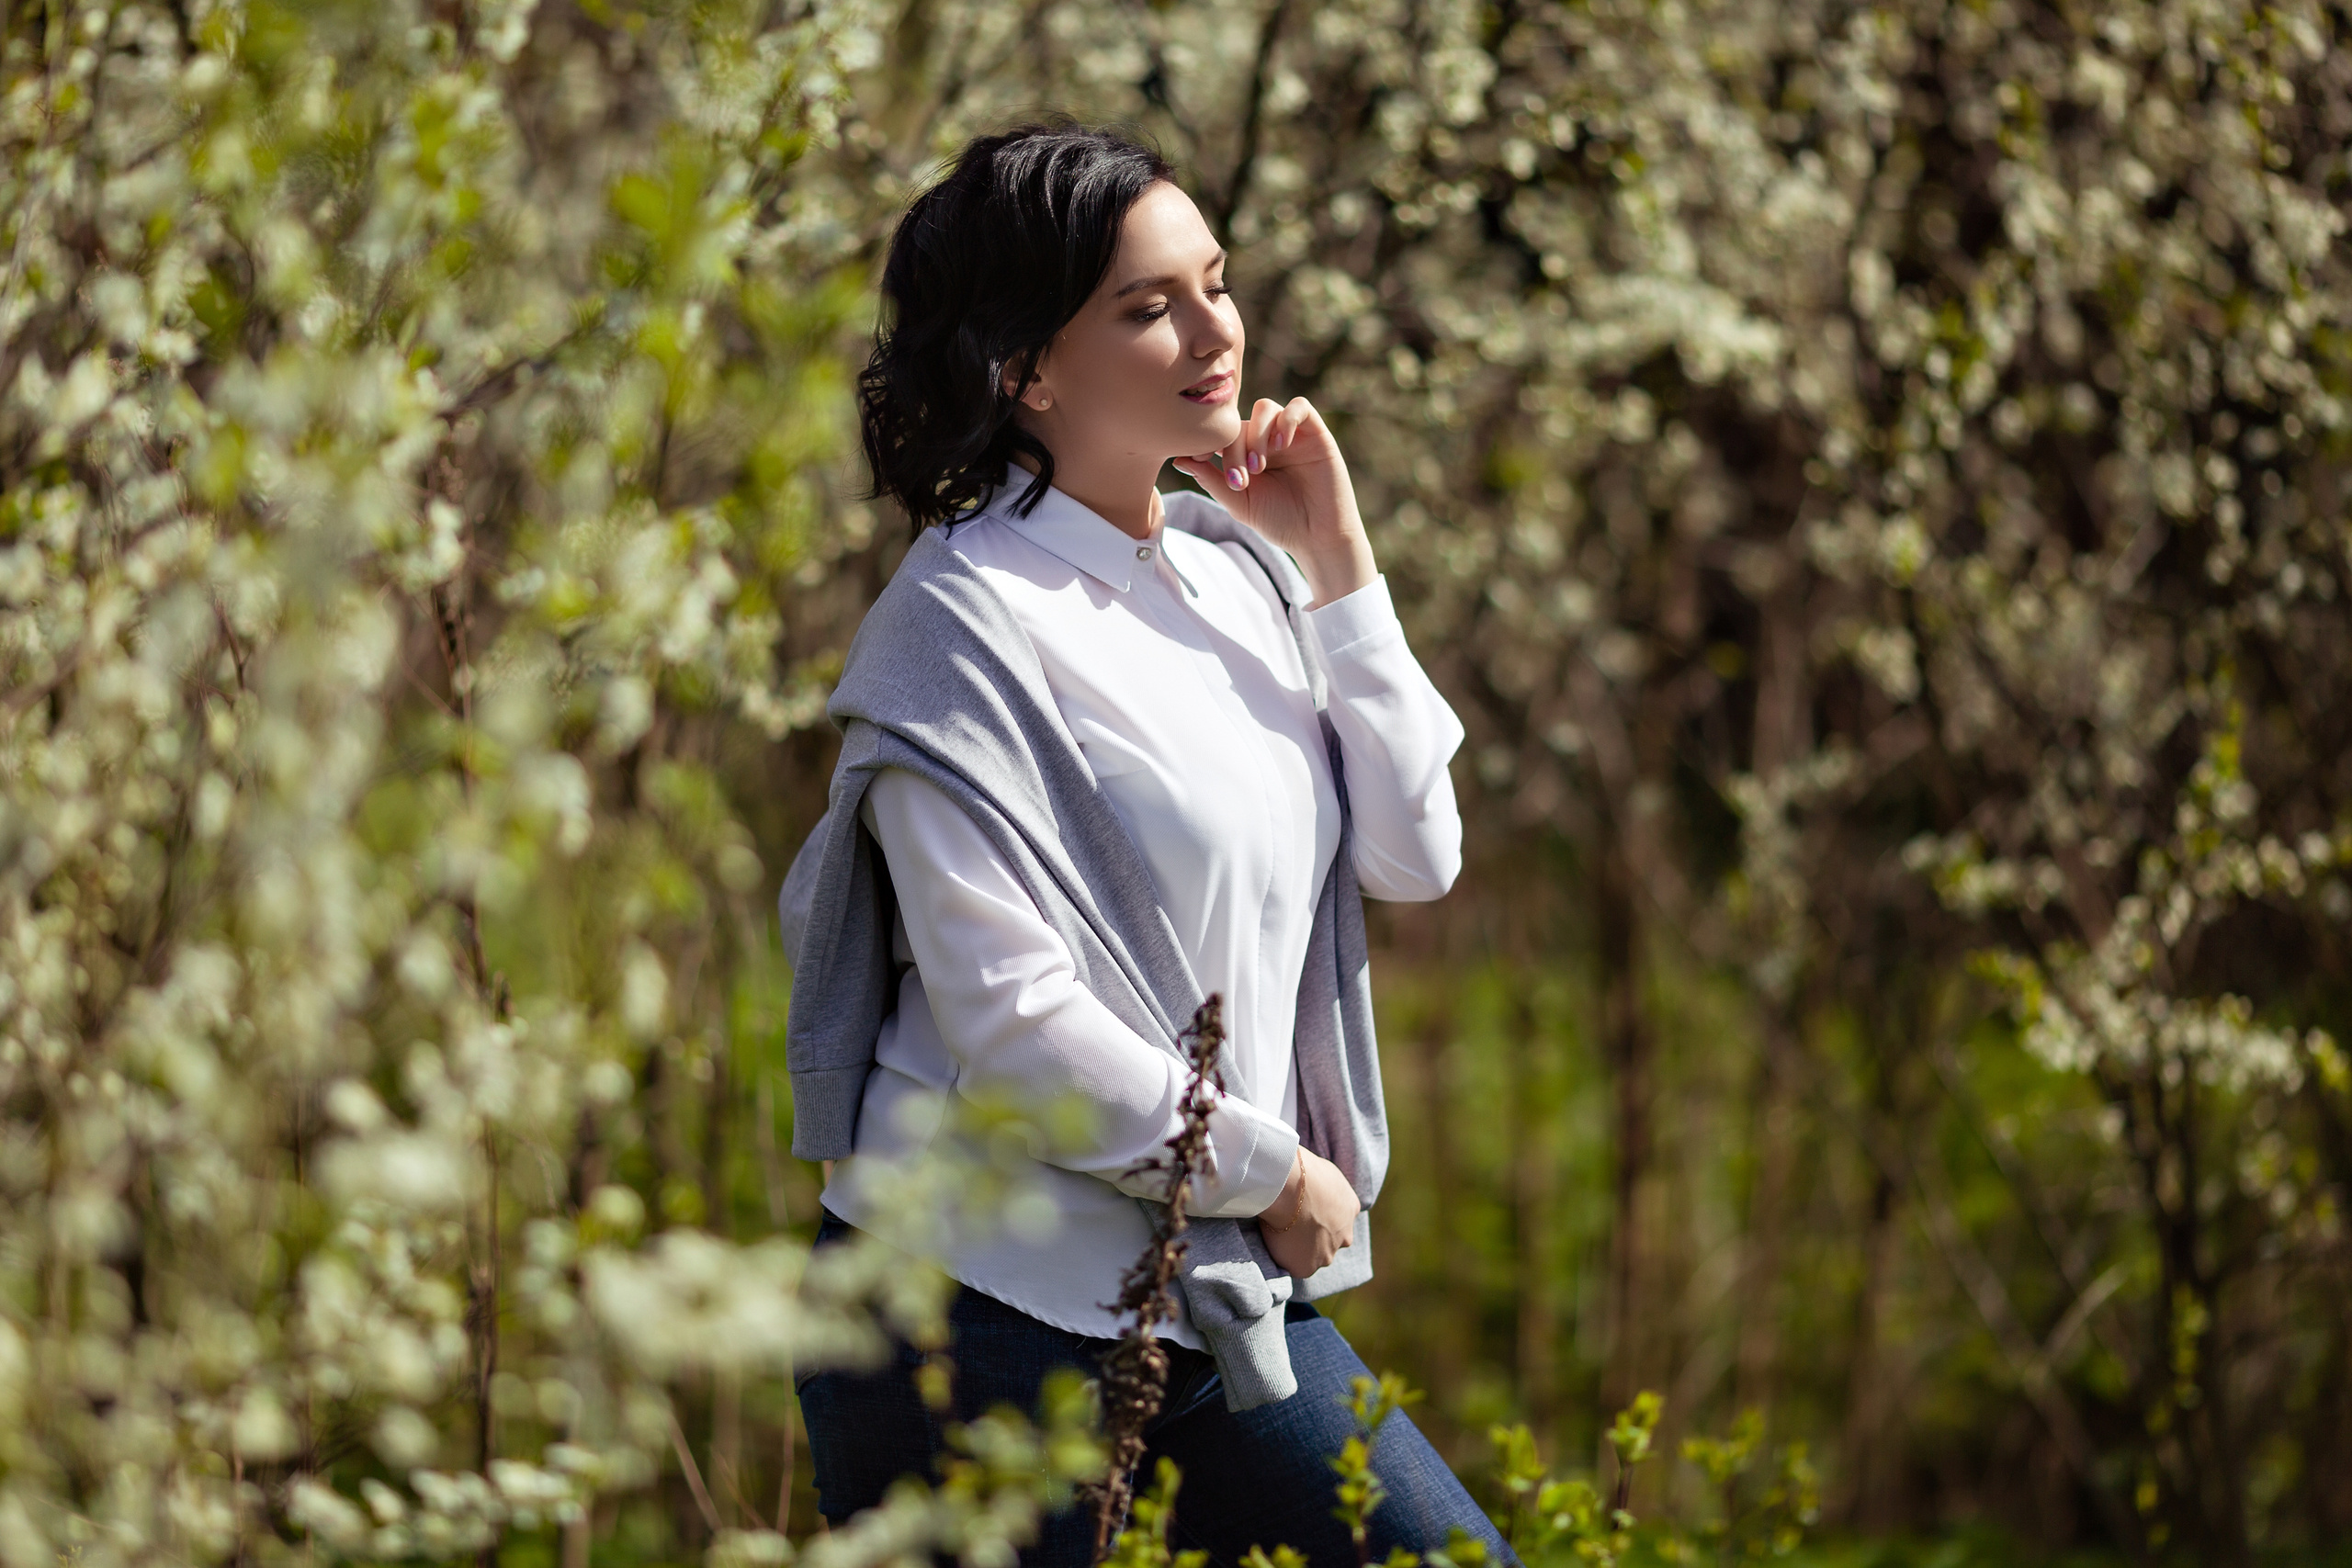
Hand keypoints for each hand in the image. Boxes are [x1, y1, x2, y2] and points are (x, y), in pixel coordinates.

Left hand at [1169, 396, 1377, 608]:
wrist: (1317, 536)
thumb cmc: (1279, 522)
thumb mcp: (1239, 502)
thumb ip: (1211, 479)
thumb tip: (1178, 459)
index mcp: (1246, 455)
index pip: (1223, 433)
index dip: (1209, 440)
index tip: (1200, 458)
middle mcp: (1267, 440)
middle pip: (1241, 421)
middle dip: (1235, 448)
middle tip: (1242, 478)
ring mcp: (1291, 435)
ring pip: (1265, 408)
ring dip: (1258, 433)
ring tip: (1260, 465)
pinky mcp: (1316, 433)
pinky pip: (1299, 407)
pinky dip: (1286, 419)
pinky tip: (1281, 445)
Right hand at [1258, 1147, 1360, 1278]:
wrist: (1291, 1187)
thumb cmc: (1302, 1171)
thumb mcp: (1323, 1172)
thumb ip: (1324, 1186)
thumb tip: (1311, 1185)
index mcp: (1350, 1207)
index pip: (1338, 1218)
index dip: (1319, 1215)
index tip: (1302, 1210)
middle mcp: (1345, 1235)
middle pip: (1329, 1241)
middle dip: (1314, 1236)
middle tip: (1290, 1223)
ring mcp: (1326, 1254)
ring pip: (1312, 1256)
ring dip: (1298, 1248)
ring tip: (1278, 1231)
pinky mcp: (1305, 1268)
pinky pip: (1291, 1265)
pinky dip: (1281, 1256)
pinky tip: (1271, 1239)